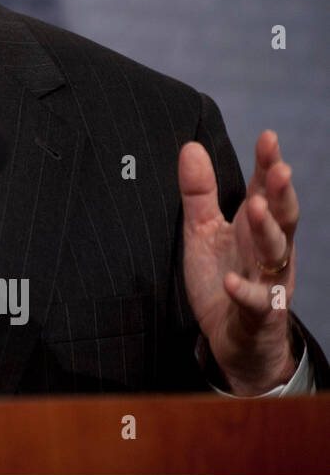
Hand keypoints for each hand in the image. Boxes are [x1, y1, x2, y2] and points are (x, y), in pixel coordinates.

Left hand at [180, 130, 298, 394]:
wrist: (233, 337)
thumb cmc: (223, 277)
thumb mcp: (204, 232)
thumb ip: (198, 193)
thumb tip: (190, 147)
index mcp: (255, 227)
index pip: (266, 190)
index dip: (268, 165)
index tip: (268, 137)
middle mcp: (268, 250)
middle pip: (282, 217)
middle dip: (282, 192)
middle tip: (279, 168)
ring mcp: (267, 280)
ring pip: (276, 253)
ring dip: (268, 230)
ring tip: (258, 208)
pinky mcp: (258, 313)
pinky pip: (255, 301)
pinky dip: (244, 290)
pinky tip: (230, 280)